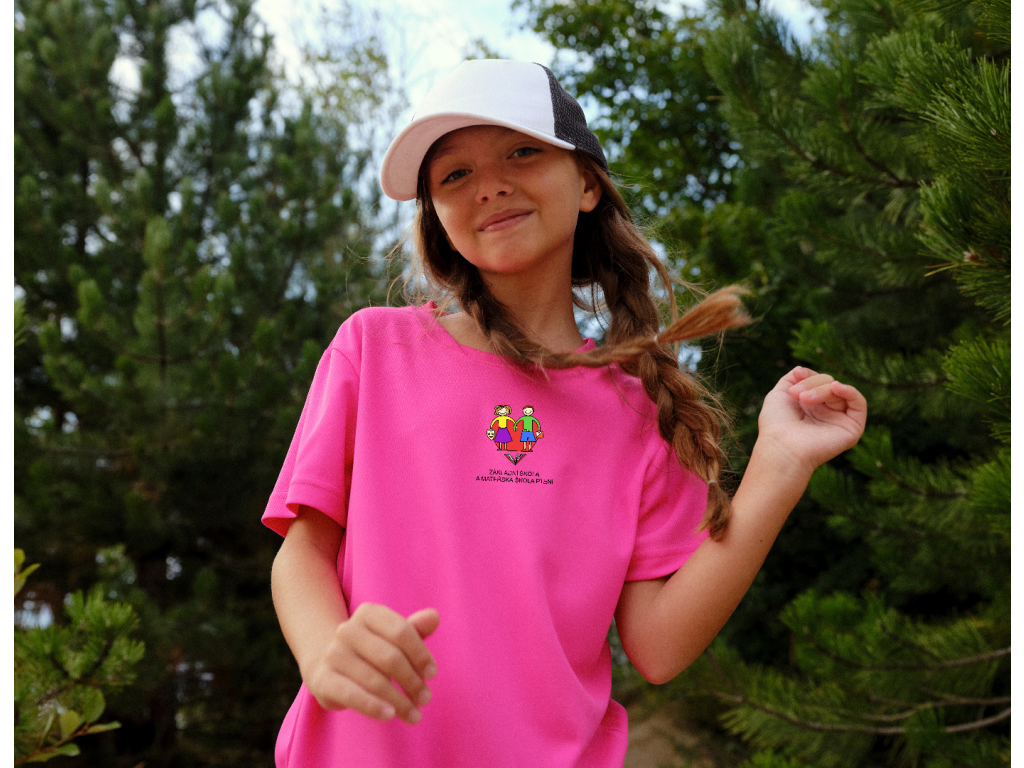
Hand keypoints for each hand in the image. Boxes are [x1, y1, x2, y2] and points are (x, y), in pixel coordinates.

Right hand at [305, 603, 438, 724]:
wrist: (327, 664)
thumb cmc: (371, 650)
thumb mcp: (393, 637)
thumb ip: (414, 629)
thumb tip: (434, 617)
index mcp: (368, 613)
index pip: (401, 631)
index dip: (420, 654)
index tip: (432, 674)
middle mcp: (347, 630)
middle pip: (390, 657)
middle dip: (412, 681)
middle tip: (425, 698)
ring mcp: (333, 654)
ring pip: (375, 680)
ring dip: (399, 701)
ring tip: (414, 714)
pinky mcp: (322, 679)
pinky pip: (352, 695)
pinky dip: (374, 707)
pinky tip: (390, 715)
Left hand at [757, 367, 866, 475]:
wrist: (782, 446)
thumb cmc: (776, 424)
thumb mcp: (779, 394)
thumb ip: (792, 379)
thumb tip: (801, 369)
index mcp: (810, 405)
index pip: (817, 380)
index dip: (809, 375)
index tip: (797, 375)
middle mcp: (826, 412)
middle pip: (828, 383)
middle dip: (812, 383)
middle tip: (797, 395)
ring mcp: (839, 420)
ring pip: (839, 391)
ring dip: (822, 390)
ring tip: (805, 399)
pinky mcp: (852, 428)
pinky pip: (859, 403)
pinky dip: (850, 391)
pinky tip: (836, 387)